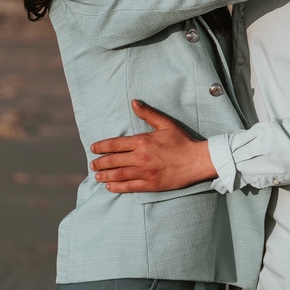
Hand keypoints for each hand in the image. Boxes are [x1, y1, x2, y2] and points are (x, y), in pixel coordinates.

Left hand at [89, 100, 216, 191]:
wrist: (197, 161)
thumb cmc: (182, 141)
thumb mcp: (166, 124)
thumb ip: (148, 114)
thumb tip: (134, 102)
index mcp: (142, 141)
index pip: (115, 144)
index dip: (101, 147)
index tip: (93, 149)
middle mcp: (140, 157)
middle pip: (113, 161)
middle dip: (100, 163)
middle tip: (92, 164)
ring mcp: (145, 172)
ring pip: (118, 175)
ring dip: (105, 175)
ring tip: (97, 176)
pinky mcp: (151, 184)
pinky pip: (129, 187)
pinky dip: (116, 187)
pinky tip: (109, 186)